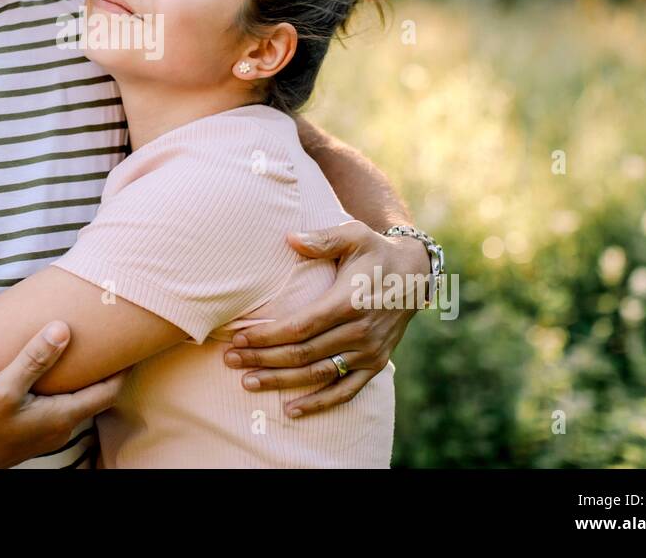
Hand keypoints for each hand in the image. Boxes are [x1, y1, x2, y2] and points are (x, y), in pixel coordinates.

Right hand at [0, 320, 124, 467]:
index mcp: (60, 417)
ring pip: (74, 403)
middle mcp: (58, 429)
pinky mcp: (27, 433)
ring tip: (79, 352)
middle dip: (103, 371)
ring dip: (80, 380)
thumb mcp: (3, 388)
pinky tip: (47, 375)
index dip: (122, 369)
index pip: (107, 392)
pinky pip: (55, 408)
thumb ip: (33, 359)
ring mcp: (42, 434)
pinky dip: (61, 389)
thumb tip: (63, 329)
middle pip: (93, 397)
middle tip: (107, 342)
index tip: (132, 345)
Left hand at [221, 220, 428, 416]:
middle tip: (230, 360)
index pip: (299, 327)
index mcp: (348, 302)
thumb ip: (322, 239)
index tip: (238, 338)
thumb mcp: (354, 235)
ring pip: (318, 375)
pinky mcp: (375, 364)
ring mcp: (368, 352)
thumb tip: (290, 238)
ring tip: (247, 382)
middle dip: (263, 359)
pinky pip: (345, 391)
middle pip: (302, 354)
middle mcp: (359, 332)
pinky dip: (319, 403)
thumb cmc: (375, 251)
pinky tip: (291, 410)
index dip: (266, 336)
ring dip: (281, 382)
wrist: (415, 275)